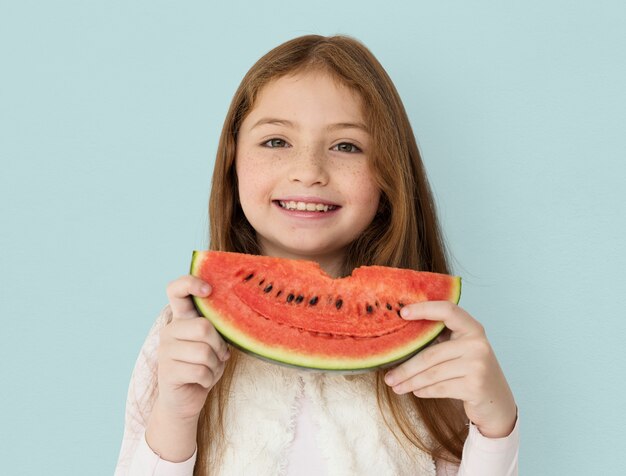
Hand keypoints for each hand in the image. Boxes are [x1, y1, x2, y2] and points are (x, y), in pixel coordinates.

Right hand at [156, 275, 229, 421]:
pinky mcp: (167, 371)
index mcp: (181, 319)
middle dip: (219, 345)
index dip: (190, 283)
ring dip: (215, 365)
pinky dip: (209, 379)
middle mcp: (170, 330)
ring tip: (209, 369)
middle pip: (204, 326)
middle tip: (218, 356)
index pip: (176, 290)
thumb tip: (231, 316)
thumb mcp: (212, 344)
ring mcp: (166, 350)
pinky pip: (200, 371)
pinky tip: (202, 381)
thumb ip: (215, 328)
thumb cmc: (203, 367)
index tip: (208, 289)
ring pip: (204, 351)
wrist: (184, 401)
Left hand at [384, 301, 516, 437]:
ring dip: (410, 382)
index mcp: (473, 328)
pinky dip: (424, 391)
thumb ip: (441, 338)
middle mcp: (477, 344)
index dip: (424, 309)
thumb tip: (401, 335)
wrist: (497, 402)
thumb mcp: (461, 349)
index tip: (402, 313)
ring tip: (395, 386)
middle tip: (387, 376)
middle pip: (431, 354)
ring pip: (432, 373)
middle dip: (405, 367)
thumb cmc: (471, 370)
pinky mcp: (475, 386)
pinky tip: (415, 391)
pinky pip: (440, 388)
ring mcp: (478, 365)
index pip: (448, 310)